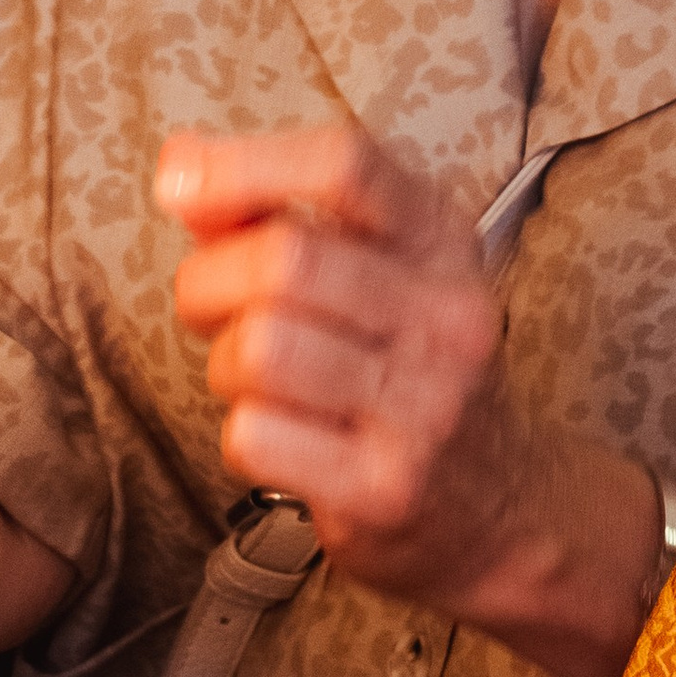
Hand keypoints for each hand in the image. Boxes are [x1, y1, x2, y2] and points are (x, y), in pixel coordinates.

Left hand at [158, 122, 662, 676]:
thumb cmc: (407, 375)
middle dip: (208, 283)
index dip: (245, 165)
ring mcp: (426, 406)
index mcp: (441, 241)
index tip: (178, 184)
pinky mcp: (389, 487)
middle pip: (283, 258)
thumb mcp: (372, 274)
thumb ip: (274, 217)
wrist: (497, 511)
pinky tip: (283, 440)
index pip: (345, 166)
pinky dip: (244, 435)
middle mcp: (447, 315)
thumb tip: (181, 167)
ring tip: (256, 383)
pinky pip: (256, 434)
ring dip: (227, 366)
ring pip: (260, 347)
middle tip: (209, 312)